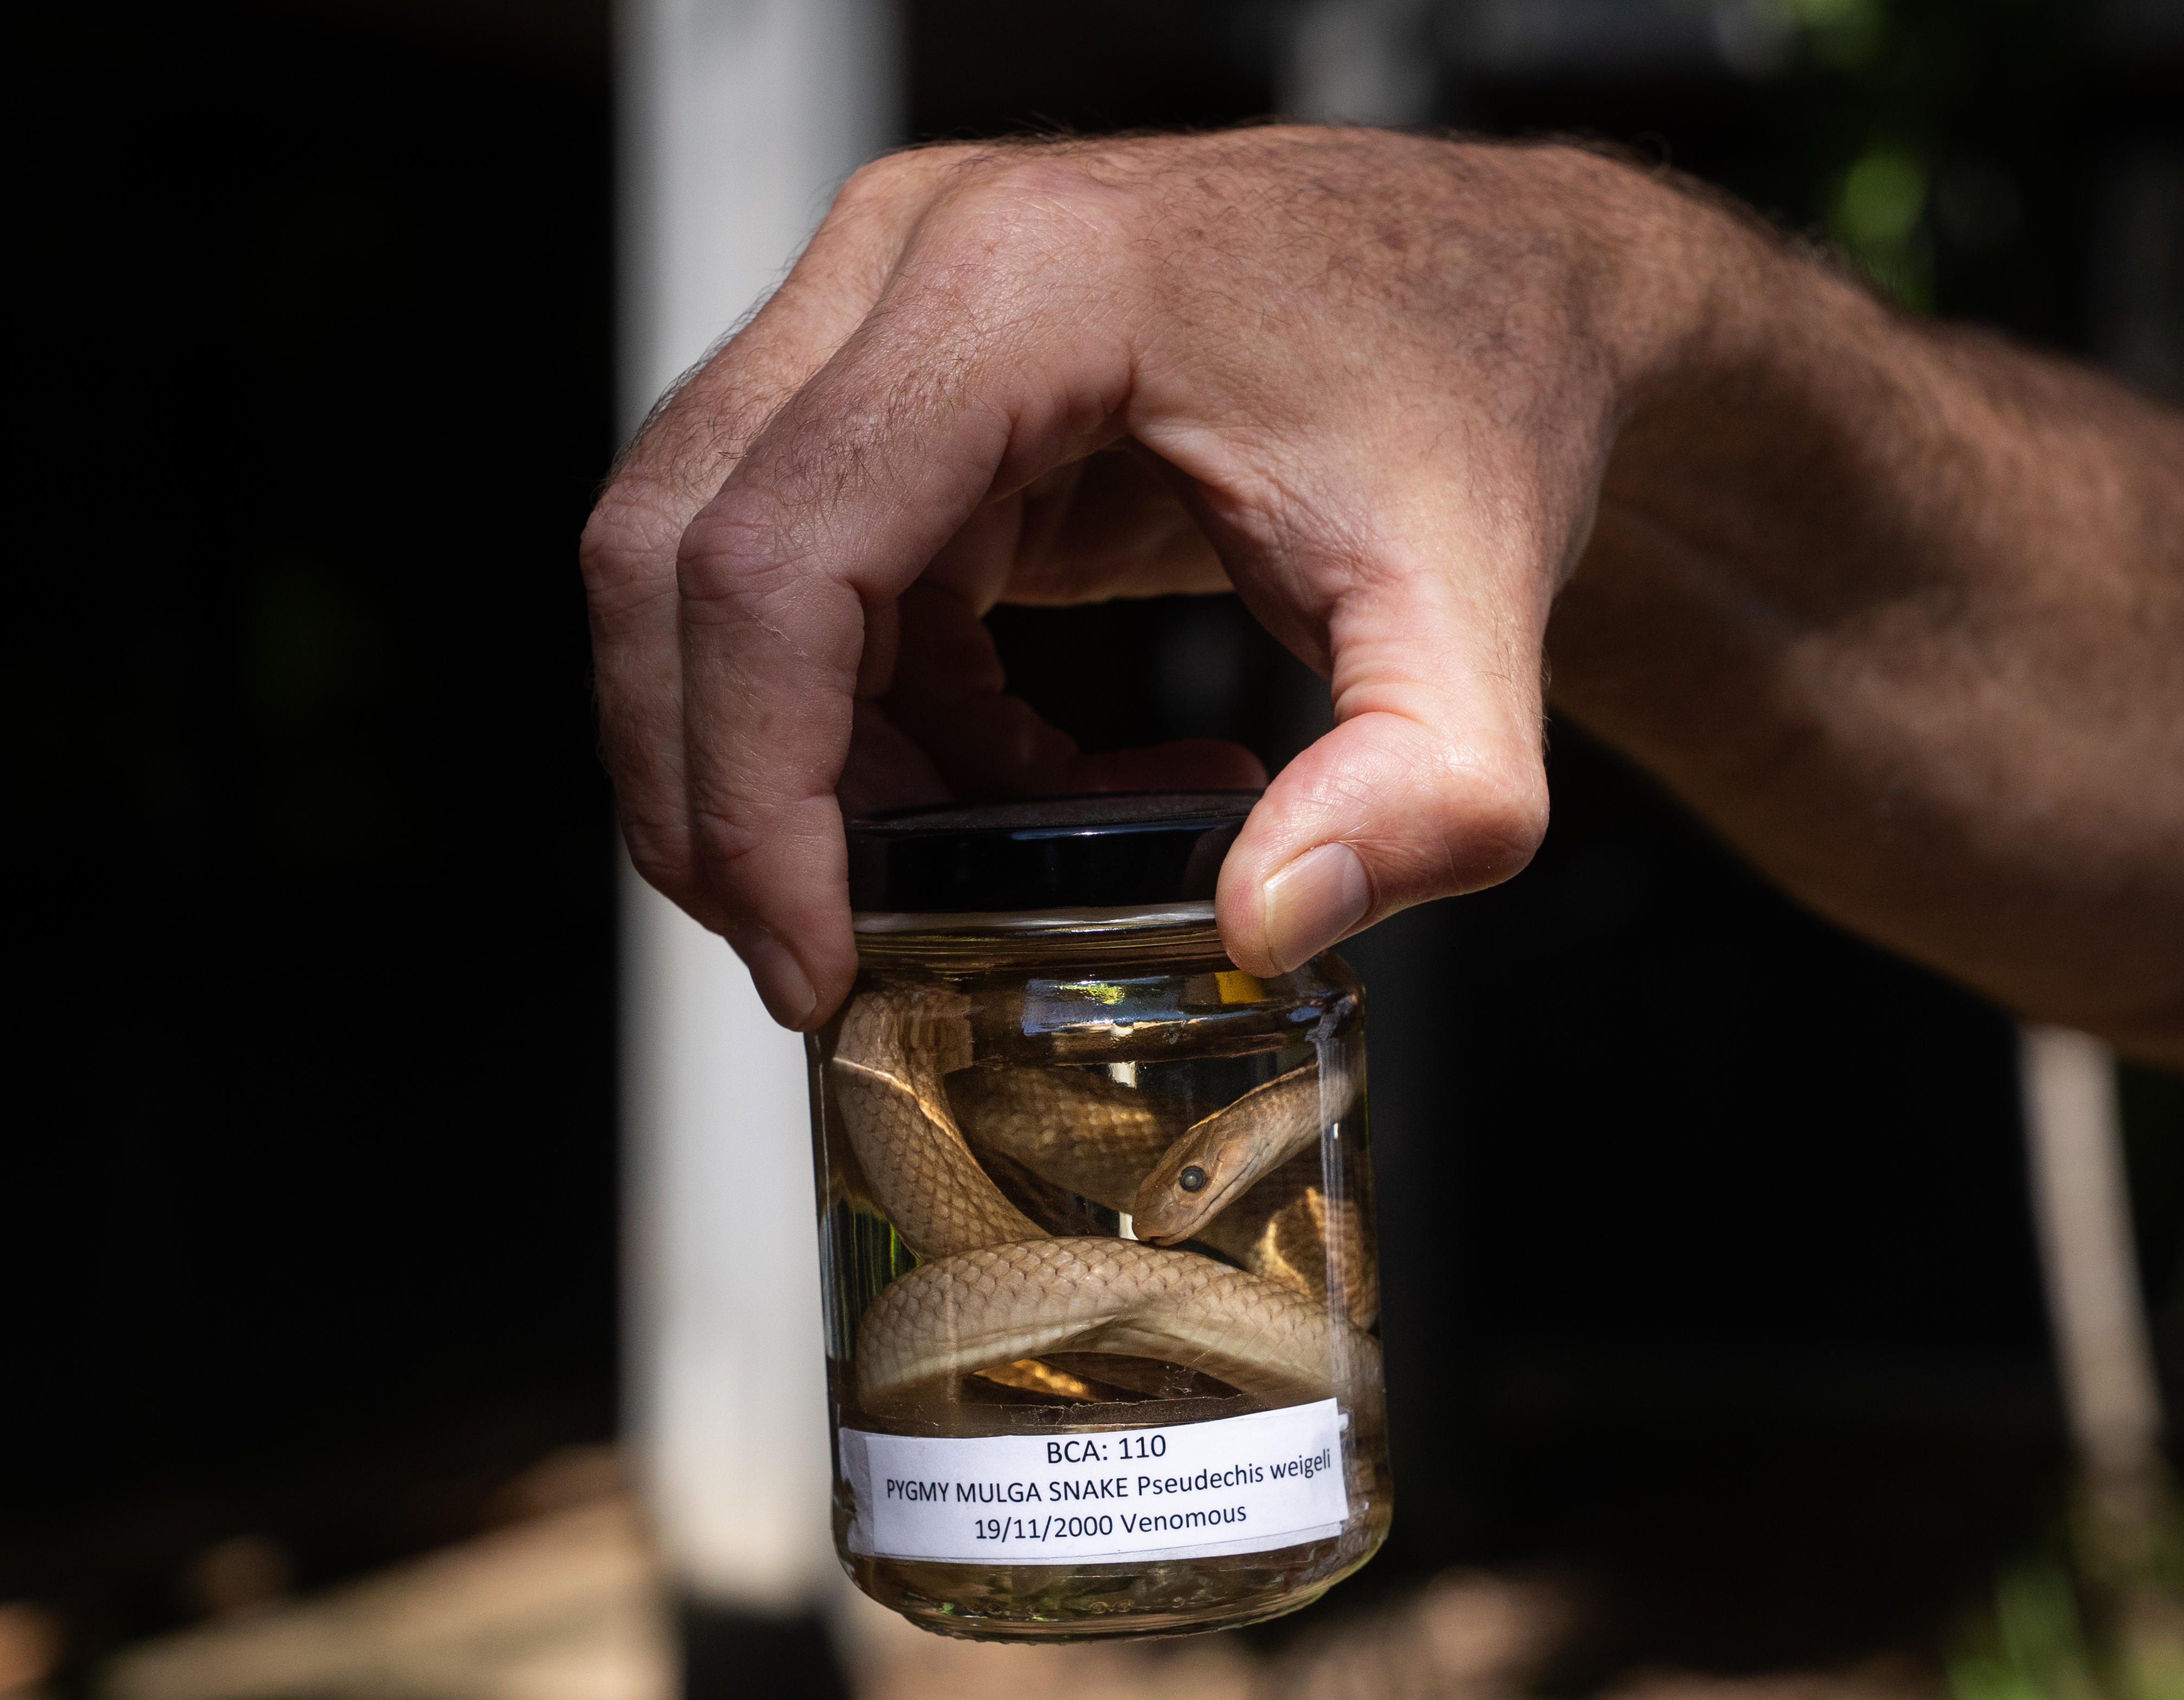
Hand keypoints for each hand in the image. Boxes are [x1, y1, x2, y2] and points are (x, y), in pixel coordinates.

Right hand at [582, 128, 1703, 1025]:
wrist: (1505, 292)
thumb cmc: (1479, 387)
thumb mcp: (1478, 608)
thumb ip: (1423, 789)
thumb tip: (1269, 922)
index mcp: (1024, 288)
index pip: (777, 558)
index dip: (756, 786)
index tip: (810, 955)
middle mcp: (910, 260)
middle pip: (678, 554)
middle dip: (722, 789)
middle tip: (817, 956)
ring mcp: (886, 303)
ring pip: (712, 568)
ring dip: (804, 761)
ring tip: (989, 870)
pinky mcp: (905, 380)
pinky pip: (807, 573)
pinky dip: (877, 716)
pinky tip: (1023, 785)